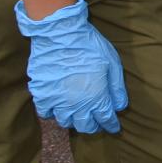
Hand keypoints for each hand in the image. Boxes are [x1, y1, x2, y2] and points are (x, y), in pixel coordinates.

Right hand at [13, 0, 127, 133]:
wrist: (60, 34)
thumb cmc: (90, 46)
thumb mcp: (112, 63)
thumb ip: (117, 88)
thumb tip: (120, 106)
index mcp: (96, 97)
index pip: (105, 119)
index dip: (111, 125)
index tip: (114, 128)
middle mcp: (76, 105)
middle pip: (85, 126)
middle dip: (93, 126)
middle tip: (97, 122)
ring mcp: (56, 101)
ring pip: (65, 122)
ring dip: (74, 120)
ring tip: (78, 114)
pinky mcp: (41, 95)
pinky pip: (45, 113)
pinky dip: (52, 113)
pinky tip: (58, 106)